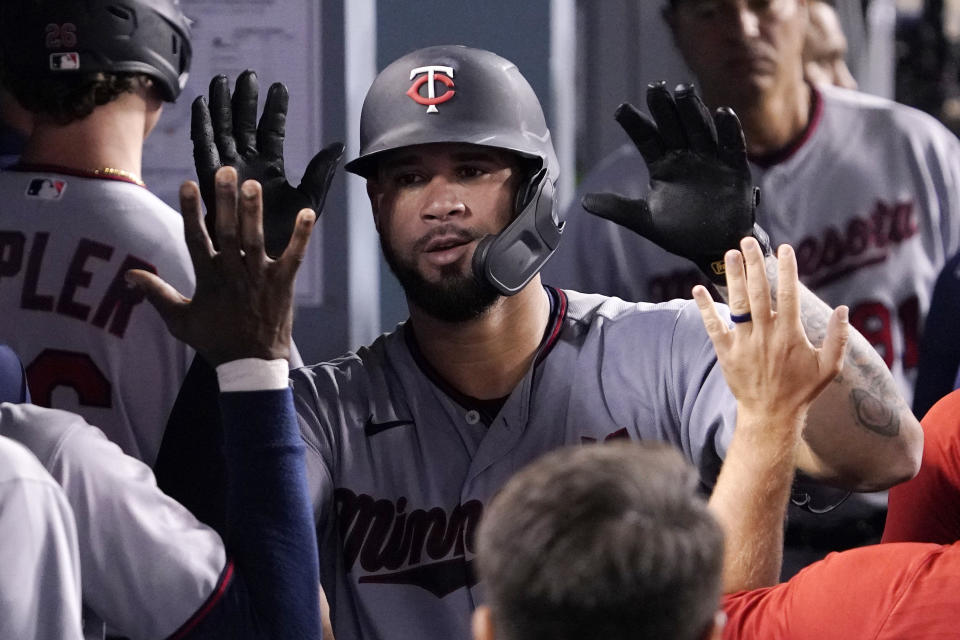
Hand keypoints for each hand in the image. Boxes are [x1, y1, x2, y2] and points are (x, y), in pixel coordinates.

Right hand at [126, 167, 315, 366]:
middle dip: (225, 201)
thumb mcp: (180, 320)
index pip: (196, 239)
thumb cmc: (215, 341)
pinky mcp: (282, 284)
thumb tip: (129, 275)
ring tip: (253, 185)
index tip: (187, 184)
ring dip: (255, 212)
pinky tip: (307, 213)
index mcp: (208, 279)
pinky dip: (301, 236)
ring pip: (255, 240)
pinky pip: (293, 257)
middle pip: (228, 232)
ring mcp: (259, 278)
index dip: (191, 212)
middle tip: (226, 172)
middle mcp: (233, 274)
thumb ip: (157, 293)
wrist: (250, 365)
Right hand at [192, 69, 342, 257]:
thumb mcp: (308, 200)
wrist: (263, 268)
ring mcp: (229, 174)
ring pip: (223, 134)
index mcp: (269, 169)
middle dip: (244, 102)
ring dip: (221, 109)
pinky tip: (203, 108)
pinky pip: (204, 152)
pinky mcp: (213, 184)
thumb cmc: (286, 236)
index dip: (274, 110)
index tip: (279, 87)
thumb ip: (321, 172)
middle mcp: (248, 168)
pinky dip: (202, 129)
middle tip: (246, 75)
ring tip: (221, 82)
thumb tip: (339, 145)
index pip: (272, 132)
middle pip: (243, 127)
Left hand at [583, 82, 765, 283]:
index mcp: (663, 165)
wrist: (713, 249)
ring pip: (700, 129)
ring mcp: (710, 160)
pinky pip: (731, 145)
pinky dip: (728, 130)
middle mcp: (685, 156)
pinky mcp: (734, 168)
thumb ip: (618, 209)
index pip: (646, 138)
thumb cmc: (681, 233)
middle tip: (655, 88)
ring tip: (684, 91)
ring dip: (693, 110)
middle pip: (673, 126)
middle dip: (664, 108)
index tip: (620, 110)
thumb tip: (584, 202)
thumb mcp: (645, 221)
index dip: (635, 124)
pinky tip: (722, 112)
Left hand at [692, 238, 848, 419]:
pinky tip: (697, 288)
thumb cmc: (801, 390)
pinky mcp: (726, 352)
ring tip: (729, 255)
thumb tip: (843, 310)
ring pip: (736, 304)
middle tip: (747, 242)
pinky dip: (705, 308)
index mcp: (790, 334)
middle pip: (758, 292)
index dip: (786, 270)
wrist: (770, 414)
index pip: (789, 294)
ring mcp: (744, 342)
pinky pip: (713, 326)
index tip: (783, 249)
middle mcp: (766, 334)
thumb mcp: (828, 367)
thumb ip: (838, 338)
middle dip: (753, 264)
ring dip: (732, 278)